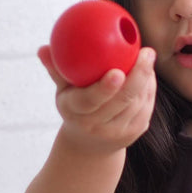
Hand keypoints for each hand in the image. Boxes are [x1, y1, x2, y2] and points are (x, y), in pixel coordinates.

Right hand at [37, 44, 156, 154]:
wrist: (89, 144)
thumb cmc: (74, 106)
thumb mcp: (62, 91)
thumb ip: (56, 69)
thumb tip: (42, 48)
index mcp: (77, 113)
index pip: (90, 101)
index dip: (104, 89)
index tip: (117, 72)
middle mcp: (98, 126)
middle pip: (122, 100)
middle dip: (137, 76)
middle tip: (146, 52)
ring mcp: (119, 132)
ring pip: (138, 102)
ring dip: (146, 78)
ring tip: (147, 56)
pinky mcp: (136, 132)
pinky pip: (146, 105)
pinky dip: (149, 87)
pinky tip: (149, 71)